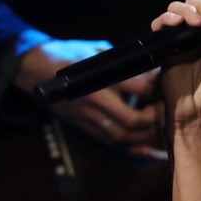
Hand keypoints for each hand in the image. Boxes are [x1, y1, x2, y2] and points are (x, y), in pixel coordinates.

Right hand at [13, 38, 163, 154]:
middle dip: (153, 117)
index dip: (156, 87)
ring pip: (122, 136)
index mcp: (100, 80)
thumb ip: (120, 61)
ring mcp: (88, 117)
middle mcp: (95, 102)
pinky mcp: (83, 126)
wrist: (35, 69)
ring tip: (157, 126)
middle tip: (163, 108)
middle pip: (132, 120)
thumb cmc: (66, 54)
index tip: (165, 83)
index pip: (139, 88)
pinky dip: (131, 149)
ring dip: (144, 136)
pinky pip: (110, 143)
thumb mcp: (95, 50)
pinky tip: (146, 150)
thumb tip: (147, 67)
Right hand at [155, 0, 200, 138]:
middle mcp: (196, 34)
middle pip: (194, 4)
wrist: (189, 115)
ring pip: (177, 10)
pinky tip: (174, 24)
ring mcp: (179, 40)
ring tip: (194, 23)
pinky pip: (160, 26)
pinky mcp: (164, 47)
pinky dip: (165, 20)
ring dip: (185, 11)